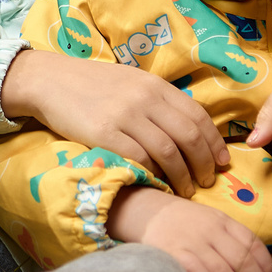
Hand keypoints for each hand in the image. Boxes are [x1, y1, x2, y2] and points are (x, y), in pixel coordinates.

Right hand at [2, 50, 225, 194]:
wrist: (50, 81)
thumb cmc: (92, 85)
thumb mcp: (132, 83)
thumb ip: (158, 102)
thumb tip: (188, 131)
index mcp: (155, 85)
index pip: (198, 115)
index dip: (215, 142)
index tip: (222, 162)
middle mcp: (145, 98)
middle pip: (189, 136)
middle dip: (203, 164)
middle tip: (207, 181)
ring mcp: (125, 115)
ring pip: (168, 151)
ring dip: (182, 176)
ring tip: (186, 190)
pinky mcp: (103, 133)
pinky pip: (138, 159)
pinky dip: (153, 175)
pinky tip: (158, 184)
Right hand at [108, 189, 271, 271]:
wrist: (149, 212)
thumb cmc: (187, 223)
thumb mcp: (213, 221)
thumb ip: (233, 240)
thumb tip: (262, 269)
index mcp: (224, 222)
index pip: (252, 244)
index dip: (267, 265)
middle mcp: (211, 230)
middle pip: (242, 259)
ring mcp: (192, 241)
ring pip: (223, 268)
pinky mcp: (174, 252)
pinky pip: (196, 269)